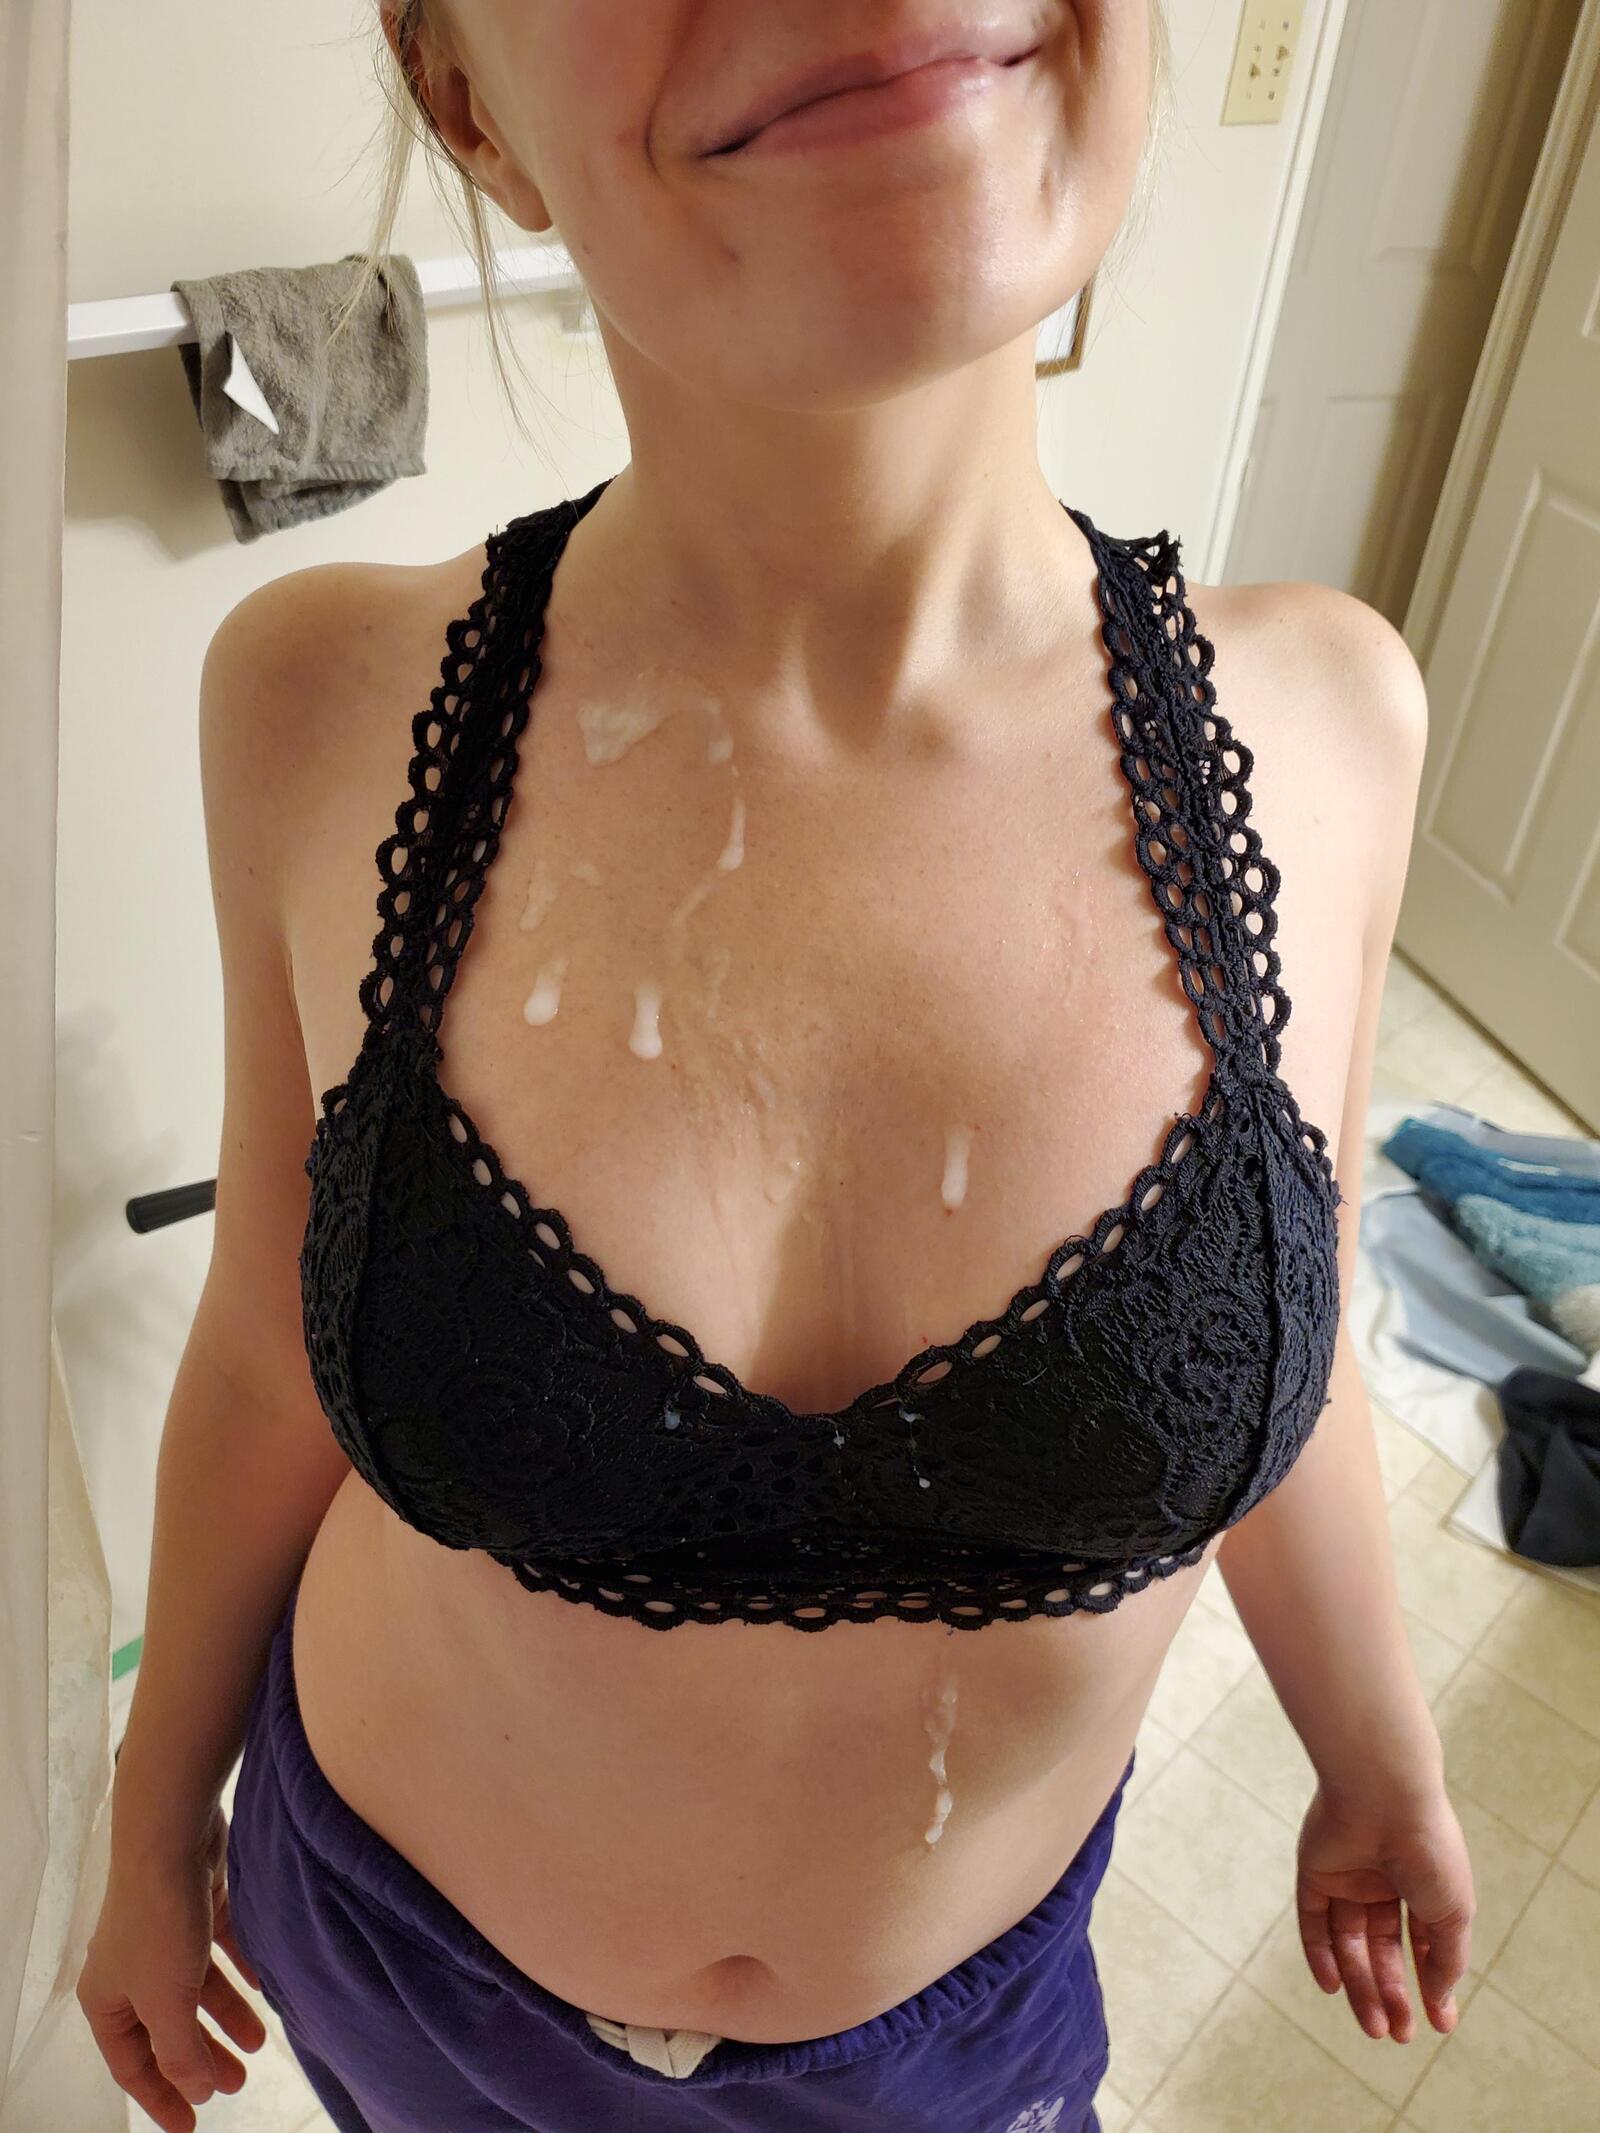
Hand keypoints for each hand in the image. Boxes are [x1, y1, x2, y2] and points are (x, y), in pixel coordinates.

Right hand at [77, 1799, 266, 2131]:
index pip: (132, 2064)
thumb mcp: (166, 2001)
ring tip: (260, 2043)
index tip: (192, 2127)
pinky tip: (266, 1986)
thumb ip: (180, 2052)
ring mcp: (165, 1933)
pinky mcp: (197, 1900)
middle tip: (238, 2083)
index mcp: (108, 1998)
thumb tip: (197, 2089)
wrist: (172, 1833)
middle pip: (169, 2026)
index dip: (161, 2097)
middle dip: (202, 2057)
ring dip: (227, 2016)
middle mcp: (132, 1967)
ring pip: (198, 1987)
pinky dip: (241, 1969)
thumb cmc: (160, 1923)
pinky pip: (220, 1947)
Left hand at [1295, 1776, 1474, 2041]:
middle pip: (1383, 1949)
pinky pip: (1313, 1921)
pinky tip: (1334, 1989)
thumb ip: (1446, 1959)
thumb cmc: (1428, 1852)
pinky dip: (1320, 1955)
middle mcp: (1385, 1881)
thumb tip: (1439, 2000)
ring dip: (1361, 1985)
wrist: (1384, 1797)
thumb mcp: (1453, 1913)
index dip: (1431, 1985)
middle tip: (1399, 2036)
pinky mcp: (1315, 1871)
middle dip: (1392, 1994)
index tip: (1438, 2025)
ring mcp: (1348, 1876)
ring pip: (1349, 1942)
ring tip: (1375, 2028)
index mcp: (1424, 1885)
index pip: (1424, 1944)